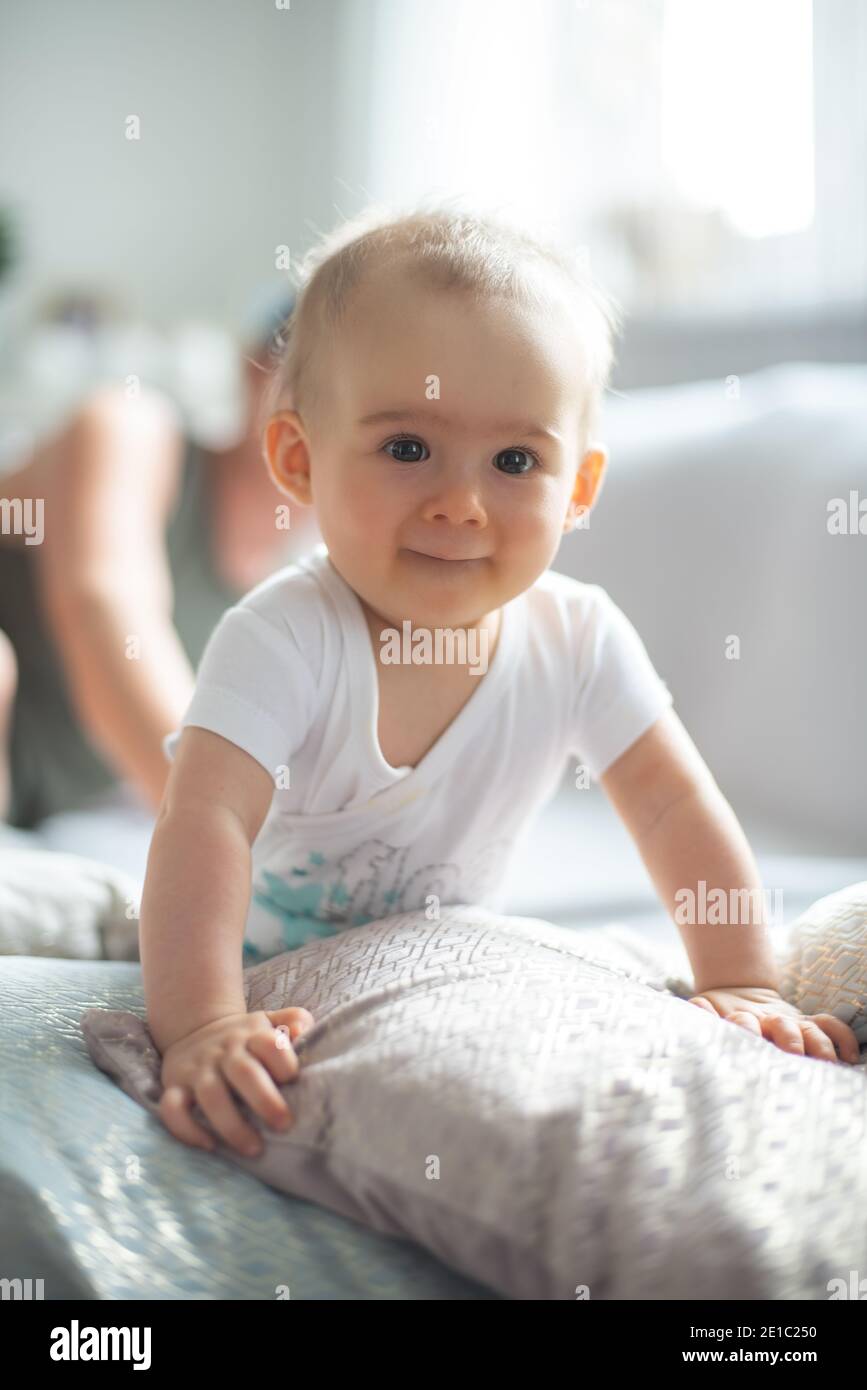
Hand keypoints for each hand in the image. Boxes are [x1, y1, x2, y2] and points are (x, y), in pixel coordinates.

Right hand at [158, 1007, 314, 1155]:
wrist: (194, 1027)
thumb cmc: (244, 1037)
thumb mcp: (268, 1022)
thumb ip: (292, 1020)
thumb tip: (301, 1029)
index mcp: (251, 1035)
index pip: (270, 1044)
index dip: (284, 1062)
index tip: (294, 1081)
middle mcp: (223, 1051)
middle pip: (244, 1073)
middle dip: (265, 1101)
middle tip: (284, 1125)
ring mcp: (197, 1069)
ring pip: (211, 1096)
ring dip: (232, 1125)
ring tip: (255, 1149)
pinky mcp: (174, 1086)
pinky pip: (172, 1108)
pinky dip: (187, 1129)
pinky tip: (210, 1146)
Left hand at [688, 986, 859, 1064]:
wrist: (735, 995)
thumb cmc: (719, 1015)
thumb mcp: (705, 1009)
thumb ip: (702, 1012)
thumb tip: (698, 1007)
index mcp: (743, 1019)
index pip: (745, 1022)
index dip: (743, 1028)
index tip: (743, 1037)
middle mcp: (771, 1022)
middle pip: (785, 1027)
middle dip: (789, 1040)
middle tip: (791, 1056)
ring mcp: (792, 1023)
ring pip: (812, 1029)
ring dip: (820, 1045)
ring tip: (828, 1065)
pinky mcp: (807, 1025)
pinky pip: (831, 1025)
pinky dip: (843, 1037)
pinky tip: (850, 1057)